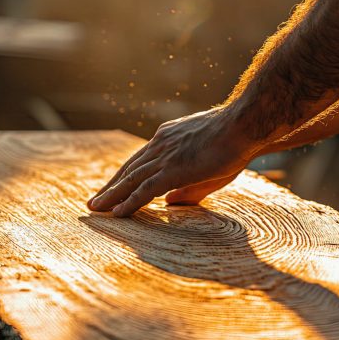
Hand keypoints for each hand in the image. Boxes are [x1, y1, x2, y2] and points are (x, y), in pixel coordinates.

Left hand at [88, 106, 253, 216]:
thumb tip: (168, 203)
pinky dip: (128, 202)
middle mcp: (160, 144)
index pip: (139, 161)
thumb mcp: (206, 166)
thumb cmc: (233, 144)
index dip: (123, 177)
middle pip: (128, 169)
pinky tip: (116, 214)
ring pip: (130, 179)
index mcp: (167, 138)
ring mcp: (165, 156)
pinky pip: (144, 189)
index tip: (111, 189)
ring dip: (111, 196)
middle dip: (110, 187)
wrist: (244, 125)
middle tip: (94, 202)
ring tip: (95, 210)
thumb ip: (186, 187)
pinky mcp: (172, 169)